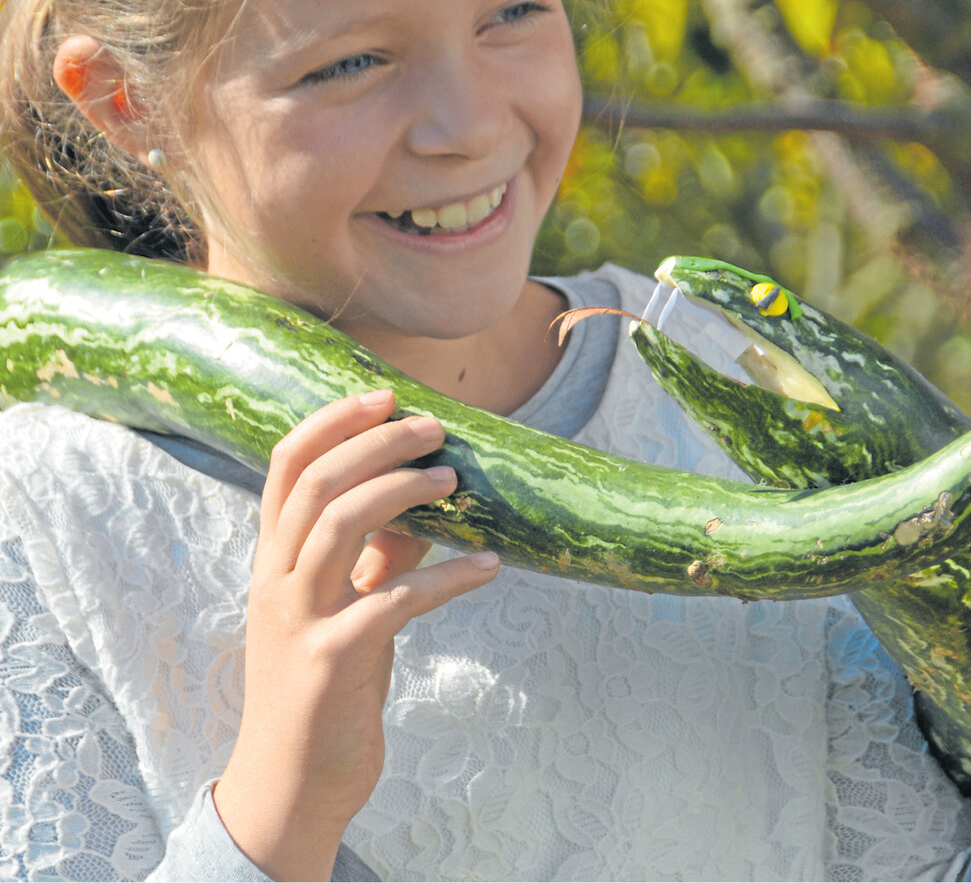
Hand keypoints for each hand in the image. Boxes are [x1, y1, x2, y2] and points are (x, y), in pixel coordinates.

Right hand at [212, 390, 499, 880]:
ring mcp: (298, 621)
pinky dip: (447, 578)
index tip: (383, 396)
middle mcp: (275, 581)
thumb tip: (423, 506)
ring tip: (454, 481)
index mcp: (273, 560)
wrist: (292, 782)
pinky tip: (489, 566)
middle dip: (376, 444)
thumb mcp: (342, 608)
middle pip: (317, 484)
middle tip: (432, 428)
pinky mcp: (332, 663)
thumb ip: (373, 555)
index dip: (332, 422)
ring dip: (403, 492)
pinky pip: (394, 601)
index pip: (286, 467)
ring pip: (341, 525)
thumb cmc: (324, 683)